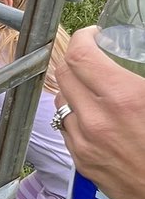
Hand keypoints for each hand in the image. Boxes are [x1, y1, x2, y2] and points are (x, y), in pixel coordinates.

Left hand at [55, 26, 144, 198]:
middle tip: (93, 56)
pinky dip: (75, 115)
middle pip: (64, 74)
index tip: (93, 35)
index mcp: (123, 98)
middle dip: (77, 59)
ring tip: (94, 87)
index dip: (83, 38)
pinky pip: (66, 128)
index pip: (80, 55)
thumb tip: (137, 53)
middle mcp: (96, 120)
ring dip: (74, 88)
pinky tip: (95, 117)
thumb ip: (143, 73)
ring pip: (61, 101)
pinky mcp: (82, 163)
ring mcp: (84, 143)